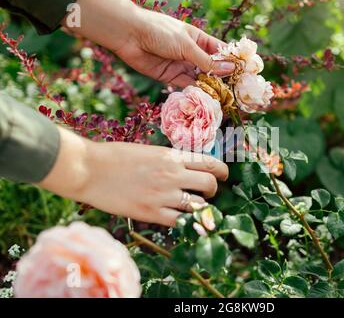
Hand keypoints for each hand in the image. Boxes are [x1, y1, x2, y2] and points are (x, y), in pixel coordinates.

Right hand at [39, 127, 228, 226]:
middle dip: (214, 190)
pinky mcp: (150, 213)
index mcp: (172, 156)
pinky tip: (181, 219)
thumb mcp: (148, 151)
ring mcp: (163, 195)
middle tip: (208, 193)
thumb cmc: (114, 156)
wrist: (89, 169)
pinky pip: (180, 222)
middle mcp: (172, 175)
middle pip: (210, 184)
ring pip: (199, 206)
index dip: (222, 170)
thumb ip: (169, 160)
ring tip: (193, 207)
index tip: (223, 175)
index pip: (209, 163)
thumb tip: (185, 168)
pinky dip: (185, 222)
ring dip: (201, 208)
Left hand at [68, 0, 234, 86]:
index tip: (245, 72)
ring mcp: (182, 65)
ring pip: (201, 78)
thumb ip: (207, 61)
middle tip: (237, 91)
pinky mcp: (171, 76)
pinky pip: (187, 85)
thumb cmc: (160, 32)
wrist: (130, 36)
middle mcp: (192, 53)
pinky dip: (196, 91)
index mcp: (198, 39)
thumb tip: (229, 70)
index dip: (232, 61)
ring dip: (211, 87)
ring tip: (224, 98)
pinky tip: (207, 98)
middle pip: (212, 67)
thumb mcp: (187, 46)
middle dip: (223, 78)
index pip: (220, 51)